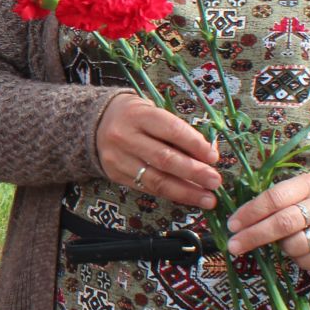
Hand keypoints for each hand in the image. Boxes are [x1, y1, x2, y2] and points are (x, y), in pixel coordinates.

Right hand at [94, 93, 223, 208]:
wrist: (94, 123)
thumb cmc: (135, 116)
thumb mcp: (153, 111)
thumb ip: (177, 131)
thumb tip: (207, 155)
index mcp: (138, 115)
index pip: (171, 130)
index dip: (194, 145)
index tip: (213, 158)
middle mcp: (125, 136)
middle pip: (164, 158)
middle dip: (194, 172)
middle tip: (215, 181)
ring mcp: (118, 158)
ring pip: (156, 180)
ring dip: (186, 191)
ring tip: (207, 198)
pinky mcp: (116, 175)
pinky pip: (147, 188)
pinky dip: (171, 194)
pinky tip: (188, 198)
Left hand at [226, 173, 309, 268]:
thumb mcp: (299, 191)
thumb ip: (274, 201)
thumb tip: (240, 221)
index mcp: (309, 185)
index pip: (275, 198)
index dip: (250, 212)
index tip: (232, 225)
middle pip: (282, 223)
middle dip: (254, 236)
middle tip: (234, 245)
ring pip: (294, 245)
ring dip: (280, 247)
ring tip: (283, 241)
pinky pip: (306, 262)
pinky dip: (295, 259)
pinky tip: (301, 249)